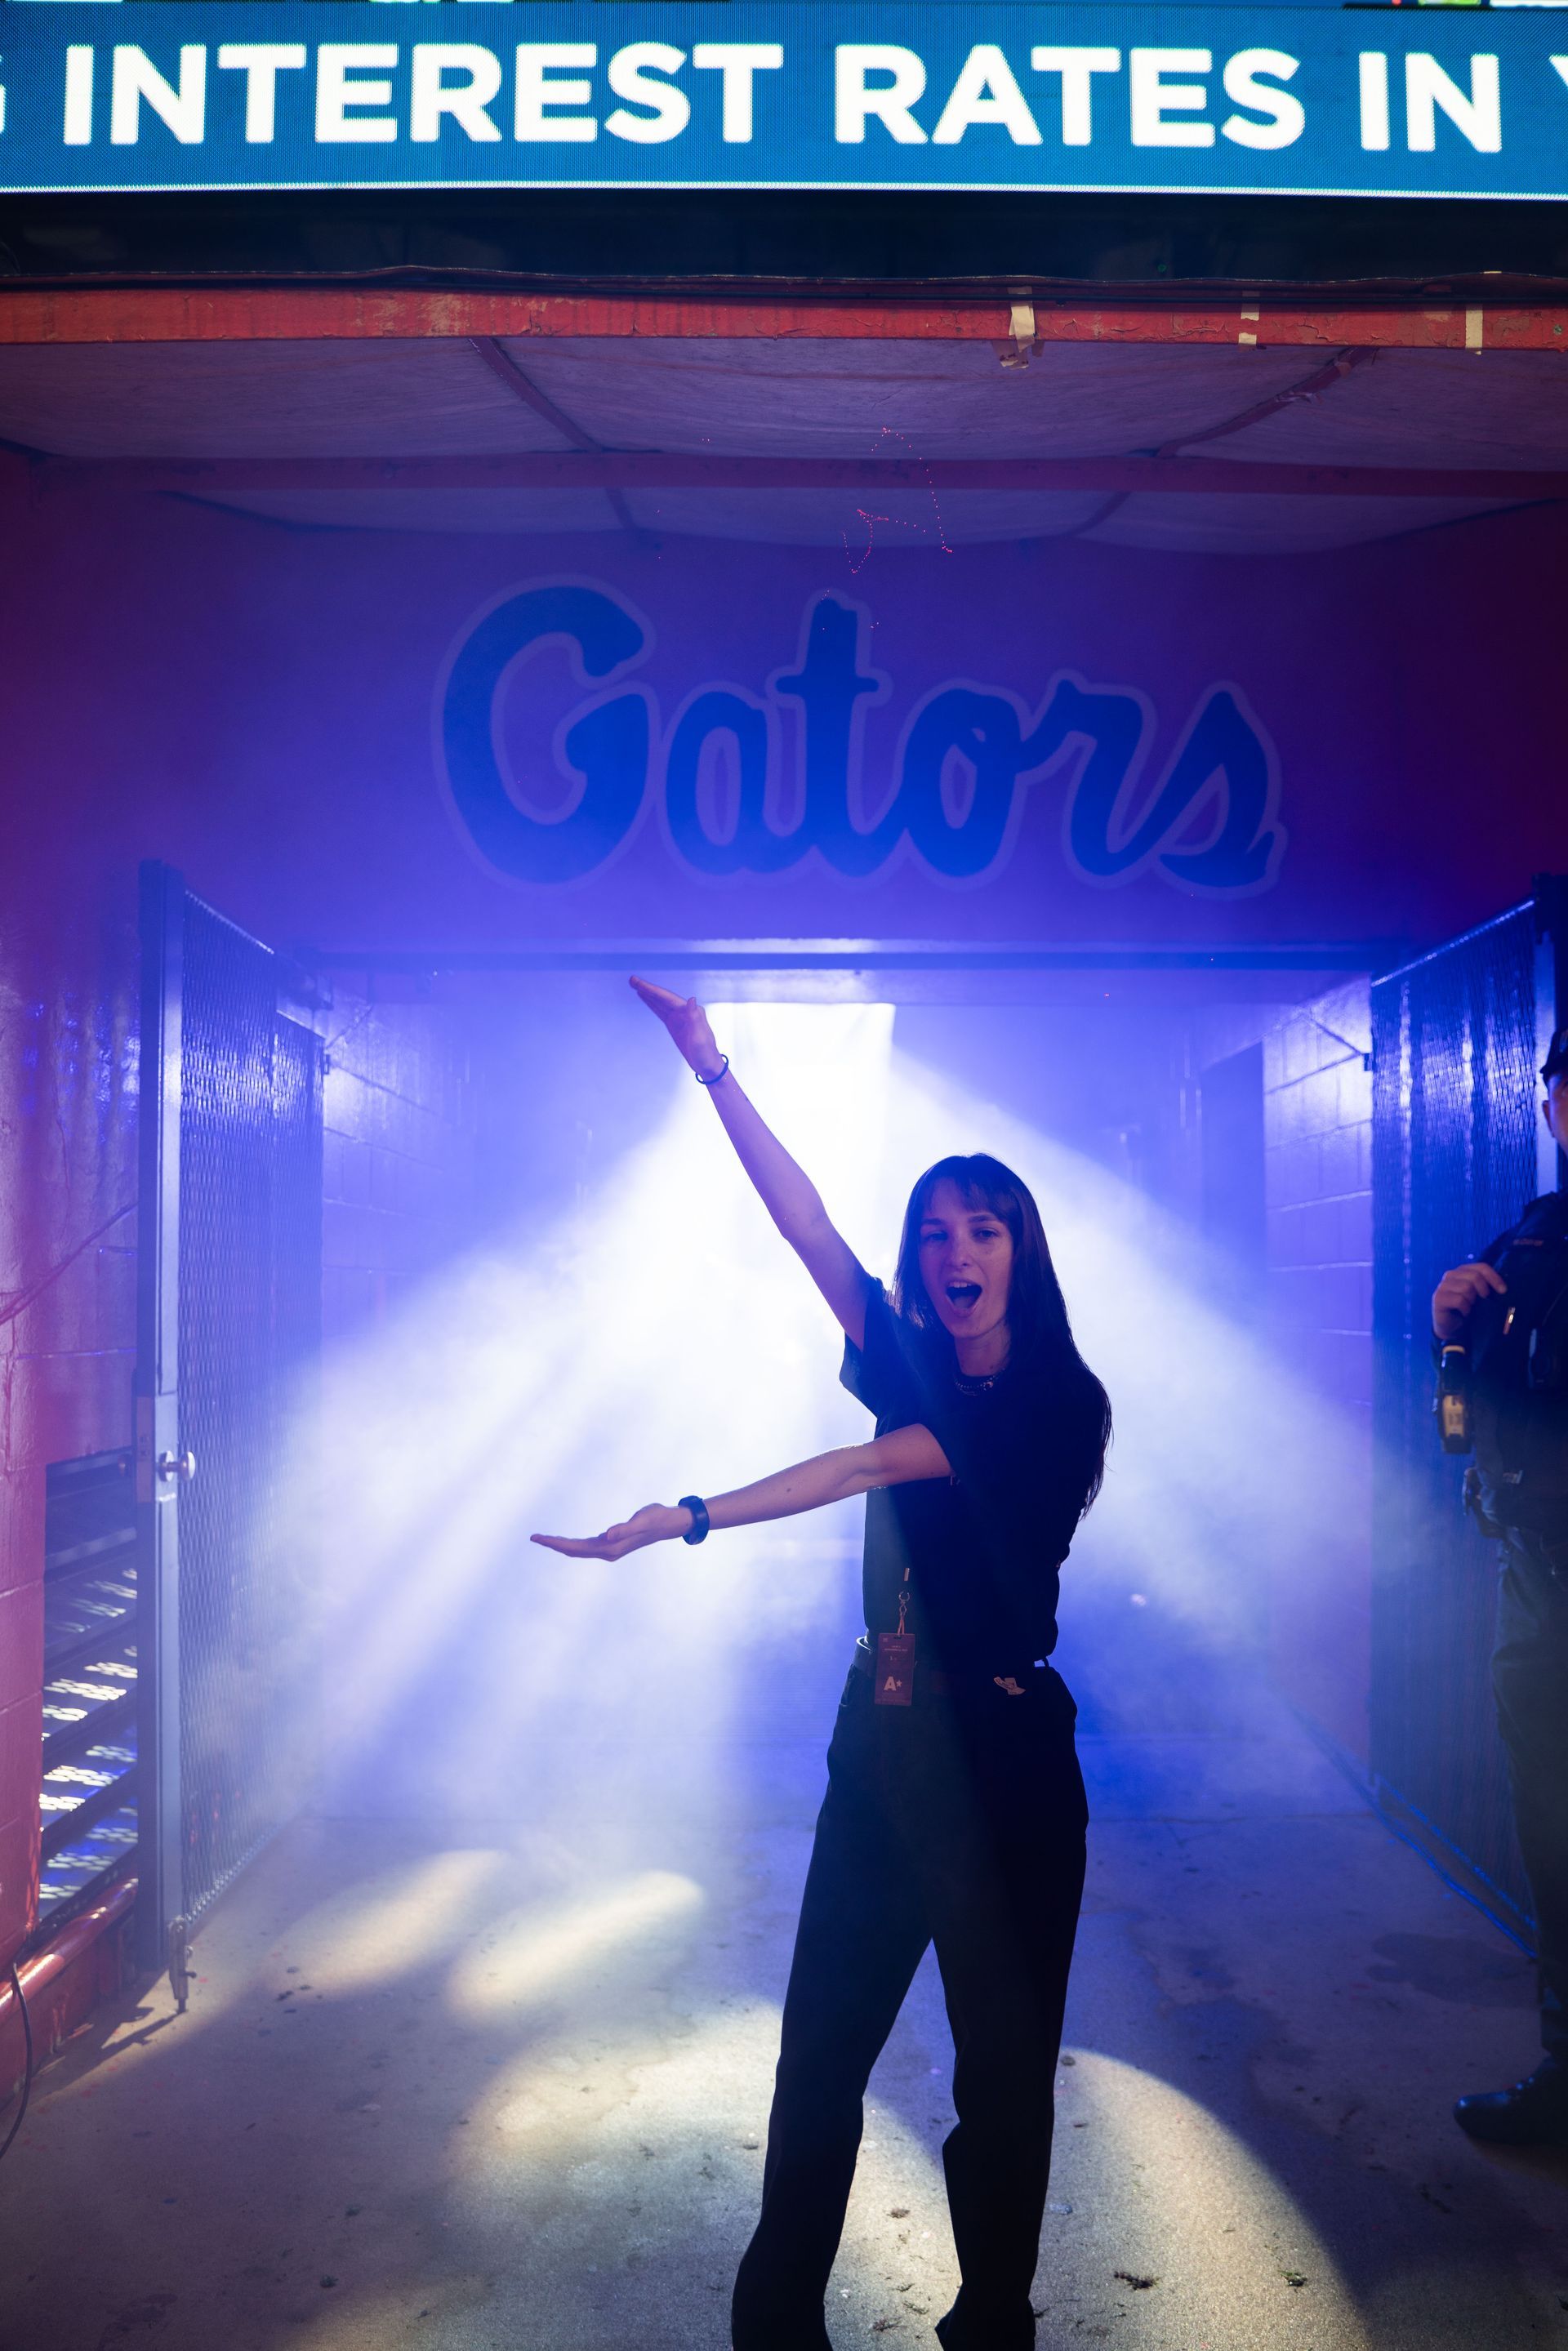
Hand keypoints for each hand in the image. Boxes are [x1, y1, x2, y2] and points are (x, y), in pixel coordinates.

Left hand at [530, 1503, 690, 1561]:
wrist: (670, 1522)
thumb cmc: (656, 1518)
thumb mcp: (641, 1521)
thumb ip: (624, 1529)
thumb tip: (604, 1537)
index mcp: (611, 1548)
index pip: (576, 1548)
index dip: (557, 1543)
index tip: (539, 1538)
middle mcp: (608, 1551)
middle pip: (574, 1551)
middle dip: (554, 1545)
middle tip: (534, 1537)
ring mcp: (610, 1548)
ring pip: (579, 1549)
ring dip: (561, 1545)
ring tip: (544, 1539)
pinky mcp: (612, 1543)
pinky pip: (586, 1546)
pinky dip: (572, 1543)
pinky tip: (566, 1541)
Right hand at [630, 976, 724, 1080]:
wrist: (708, 1065)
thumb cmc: (705, 1053)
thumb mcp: (700, 1037)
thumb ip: (695, 1018)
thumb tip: (692, 999)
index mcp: (690, 1011)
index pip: (667, 998)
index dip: (652, 990)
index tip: (639, 983)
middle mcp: (685, 1010)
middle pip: (662, 997)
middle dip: (647, 988)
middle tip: (632, 979)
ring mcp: (680, 1017)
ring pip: (660, 1002)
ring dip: (648, 994)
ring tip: (635, 985)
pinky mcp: (675, 1024)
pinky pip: (661, 1011)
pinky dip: (652, 1004)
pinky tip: (645, 998)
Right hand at [1432, 1261, 1506, 1341]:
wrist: (1452, 1326)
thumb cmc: (1467, 1308)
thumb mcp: (1479, 1295)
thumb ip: (1486, 1286)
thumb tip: (1502, 1288)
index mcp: (1462, 1271)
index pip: (1481, 1267)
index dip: (1494, 1278)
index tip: (1503, 1291)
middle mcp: (1451, 1275)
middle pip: (1474, 1276)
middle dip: (1483, 1290)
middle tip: (1483, 1300)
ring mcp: (1443, 1286)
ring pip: (1466, 1287)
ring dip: (1472, 1301)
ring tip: (1470, 1307)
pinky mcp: (1438, 1298)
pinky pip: (1459, 1300)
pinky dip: (1465, 1309)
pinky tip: (1464, 1313)